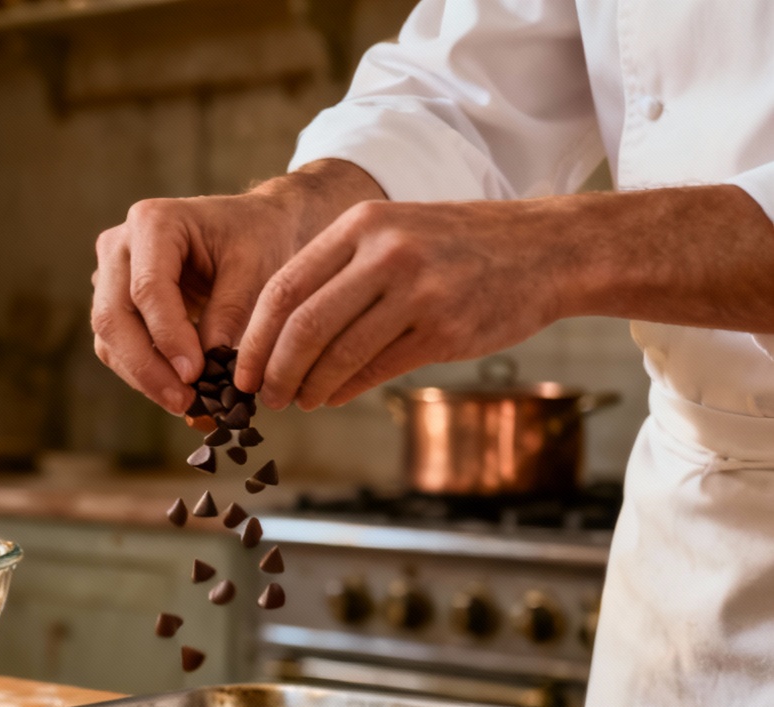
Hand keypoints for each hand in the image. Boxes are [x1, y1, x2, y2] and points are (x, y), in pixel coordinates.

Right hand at [90, 160, 383, 413]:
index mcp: (153, 222)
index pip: (147, 288)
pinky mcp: (115, 304)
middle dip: (147, 367)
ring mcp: (110, 275)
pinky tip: (178, 393)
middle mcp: (119, 246)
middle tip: (184, 403)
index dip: (167, 336)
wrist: (254, 227)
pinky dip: (145, 374)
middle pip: (113, 316)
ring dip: (144, 377)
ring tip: (187, 404)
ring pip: (109, 339)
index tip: (196, 375)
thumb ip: (231, 314)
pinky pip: (117, 348)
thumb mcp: (258, 269)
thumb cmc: (259, 238)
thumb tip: (209, 372)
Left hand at [232, 199, 565, 409]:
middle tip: (262, 396)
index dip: (254, 336)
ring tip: (296, 401)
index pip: (284, 287)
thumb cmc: (458, 247)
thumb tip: (279, 333)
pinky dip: (345, 389)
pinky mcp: (445, 329)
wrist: (548, 250)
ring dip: (308, 386)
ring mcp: (418, 291)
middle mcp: (387, 254)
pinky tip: (332, 396)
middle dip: (273, 370)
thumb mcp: (395, 234)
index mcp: (363, 225)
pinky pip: (377, 368)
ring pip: (338, 353)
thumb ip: (340, 273)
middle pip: (303, 325)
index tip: (238, 368)